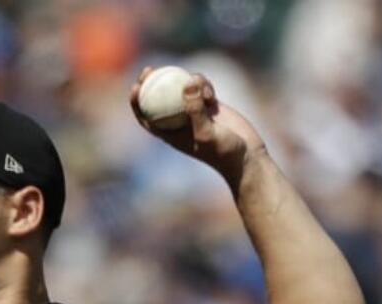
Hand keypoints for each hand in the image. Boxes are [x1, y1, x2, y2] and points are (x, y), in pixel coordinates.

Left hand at [128, 68, 268, 187]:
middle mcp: (178, 121)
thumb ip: (195, 110)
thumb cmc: (222, 151)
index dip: (136, 102)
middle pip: (158, 98)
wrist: (245, 155)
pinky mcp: (209, 104)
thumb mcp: (207, 133)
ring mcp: (193, 111)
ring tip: (204, 94)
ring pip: (181, 88)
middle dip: (150, 82)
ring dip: (188, 83)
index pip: (145, 117)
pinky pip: (200, 86)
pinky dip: (204, 85)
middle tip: (149, 69)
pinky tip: (211, 93)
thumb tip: (186, 83)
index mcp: (170, 133)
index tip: (136, 87)